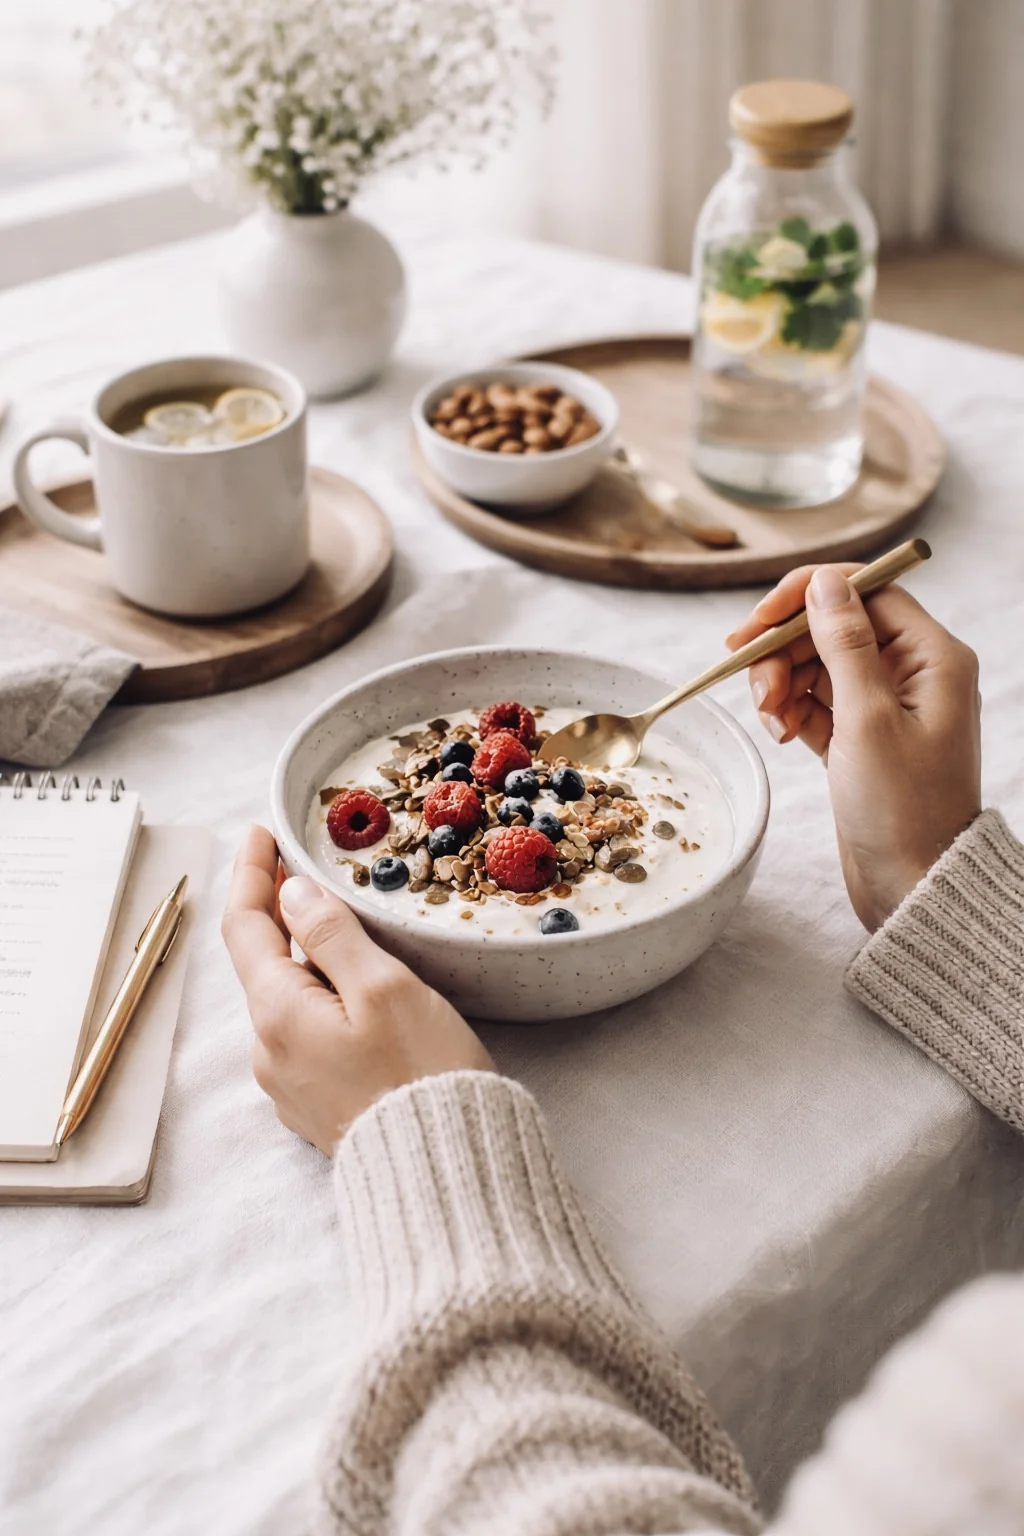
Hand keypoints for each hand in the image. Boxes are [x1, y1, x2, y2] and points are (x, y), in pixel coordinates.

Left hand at [222, 826, 492, 1153]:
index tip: (262, 832)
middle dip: (280, 912)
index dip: (252, 872)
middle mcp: (270, 1050)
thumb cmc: (422, 1074)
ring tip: (344, 926)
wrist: (445, 1174)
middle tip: (306, 864)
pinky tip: (358, 990)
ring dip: (307, 957)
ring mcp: (289, 1082)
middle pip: (263, 962)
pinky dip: (323, 996)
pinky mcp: (315, 1104)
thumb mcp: (383, 987)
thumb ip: (331, 934)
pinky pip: (307, 1032)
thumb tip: (291, 893)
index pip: (245, 925)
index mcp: (278, 1014)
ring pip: (287, 998)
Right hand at [727, 564, 981, 930]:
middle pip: (832, 628)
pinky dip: (791, 711)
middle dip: (785, 649)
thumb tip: (825, 583)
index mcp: (933, 657)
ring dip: (782, 682)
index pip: (865, 593)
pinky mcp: (860, 738)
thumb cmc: (903, 809)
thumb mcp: (868, 719)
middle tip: (751, 681)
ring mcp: (885, 707)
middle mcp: (913, 674)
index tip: (759, 620)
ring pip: (816, 665)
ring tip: (769, 718)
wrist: (911, 885)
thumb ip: (844, 645)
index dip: (807, 596)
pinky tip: (780, 734)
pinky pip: (814, 702)